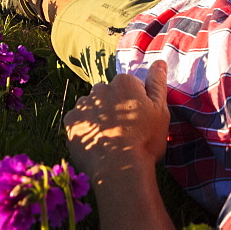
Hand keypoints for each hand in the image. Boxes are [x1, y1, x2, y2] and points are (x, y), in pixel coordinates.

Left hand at [63, 59, 169, 181]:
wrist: (119, 169)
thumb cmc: (145, 140)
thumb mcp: (160, 110)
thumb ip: (157, 83)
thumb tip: (159, 61)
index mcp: (123, 82)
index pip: (129, 87)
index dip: (136, 104)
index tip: (139, 121)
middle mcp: (100, 88)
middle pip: (108, 95)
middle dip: (114, 107)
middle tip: (124, 131)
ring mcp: (83, 104)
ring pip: (92, 107)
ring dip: (98, 117)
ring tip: (109, 139)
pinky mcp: (70, 121)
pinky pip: (79, 121)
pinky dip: (86, 129)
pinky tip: (96, 142)